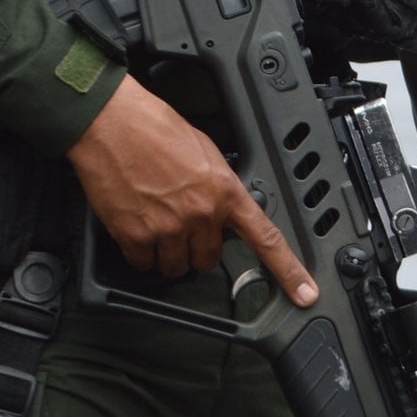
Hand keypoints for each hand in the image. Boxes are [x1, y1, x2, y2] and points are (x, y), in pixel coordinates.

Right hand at [66, 76, 317, 306]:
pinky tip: (137, 226)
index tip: (304, 293)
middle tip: (181, 221)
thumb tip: (222, 204)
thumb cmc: (155, 129)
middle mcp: (201, 214)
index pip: (266, 239)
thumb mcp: (206, 152)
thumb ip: (219, 185)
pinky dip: (140, 253)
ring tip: (156, 220)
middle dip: (197, 246)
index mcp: (225, 191)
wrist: (112, 124)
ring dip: (168, 253)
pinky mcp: (135, 237)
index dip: (289, 271)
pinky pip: (144, 264)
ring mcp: (168, 228)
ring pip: (176, 267)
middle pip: (209, 259)